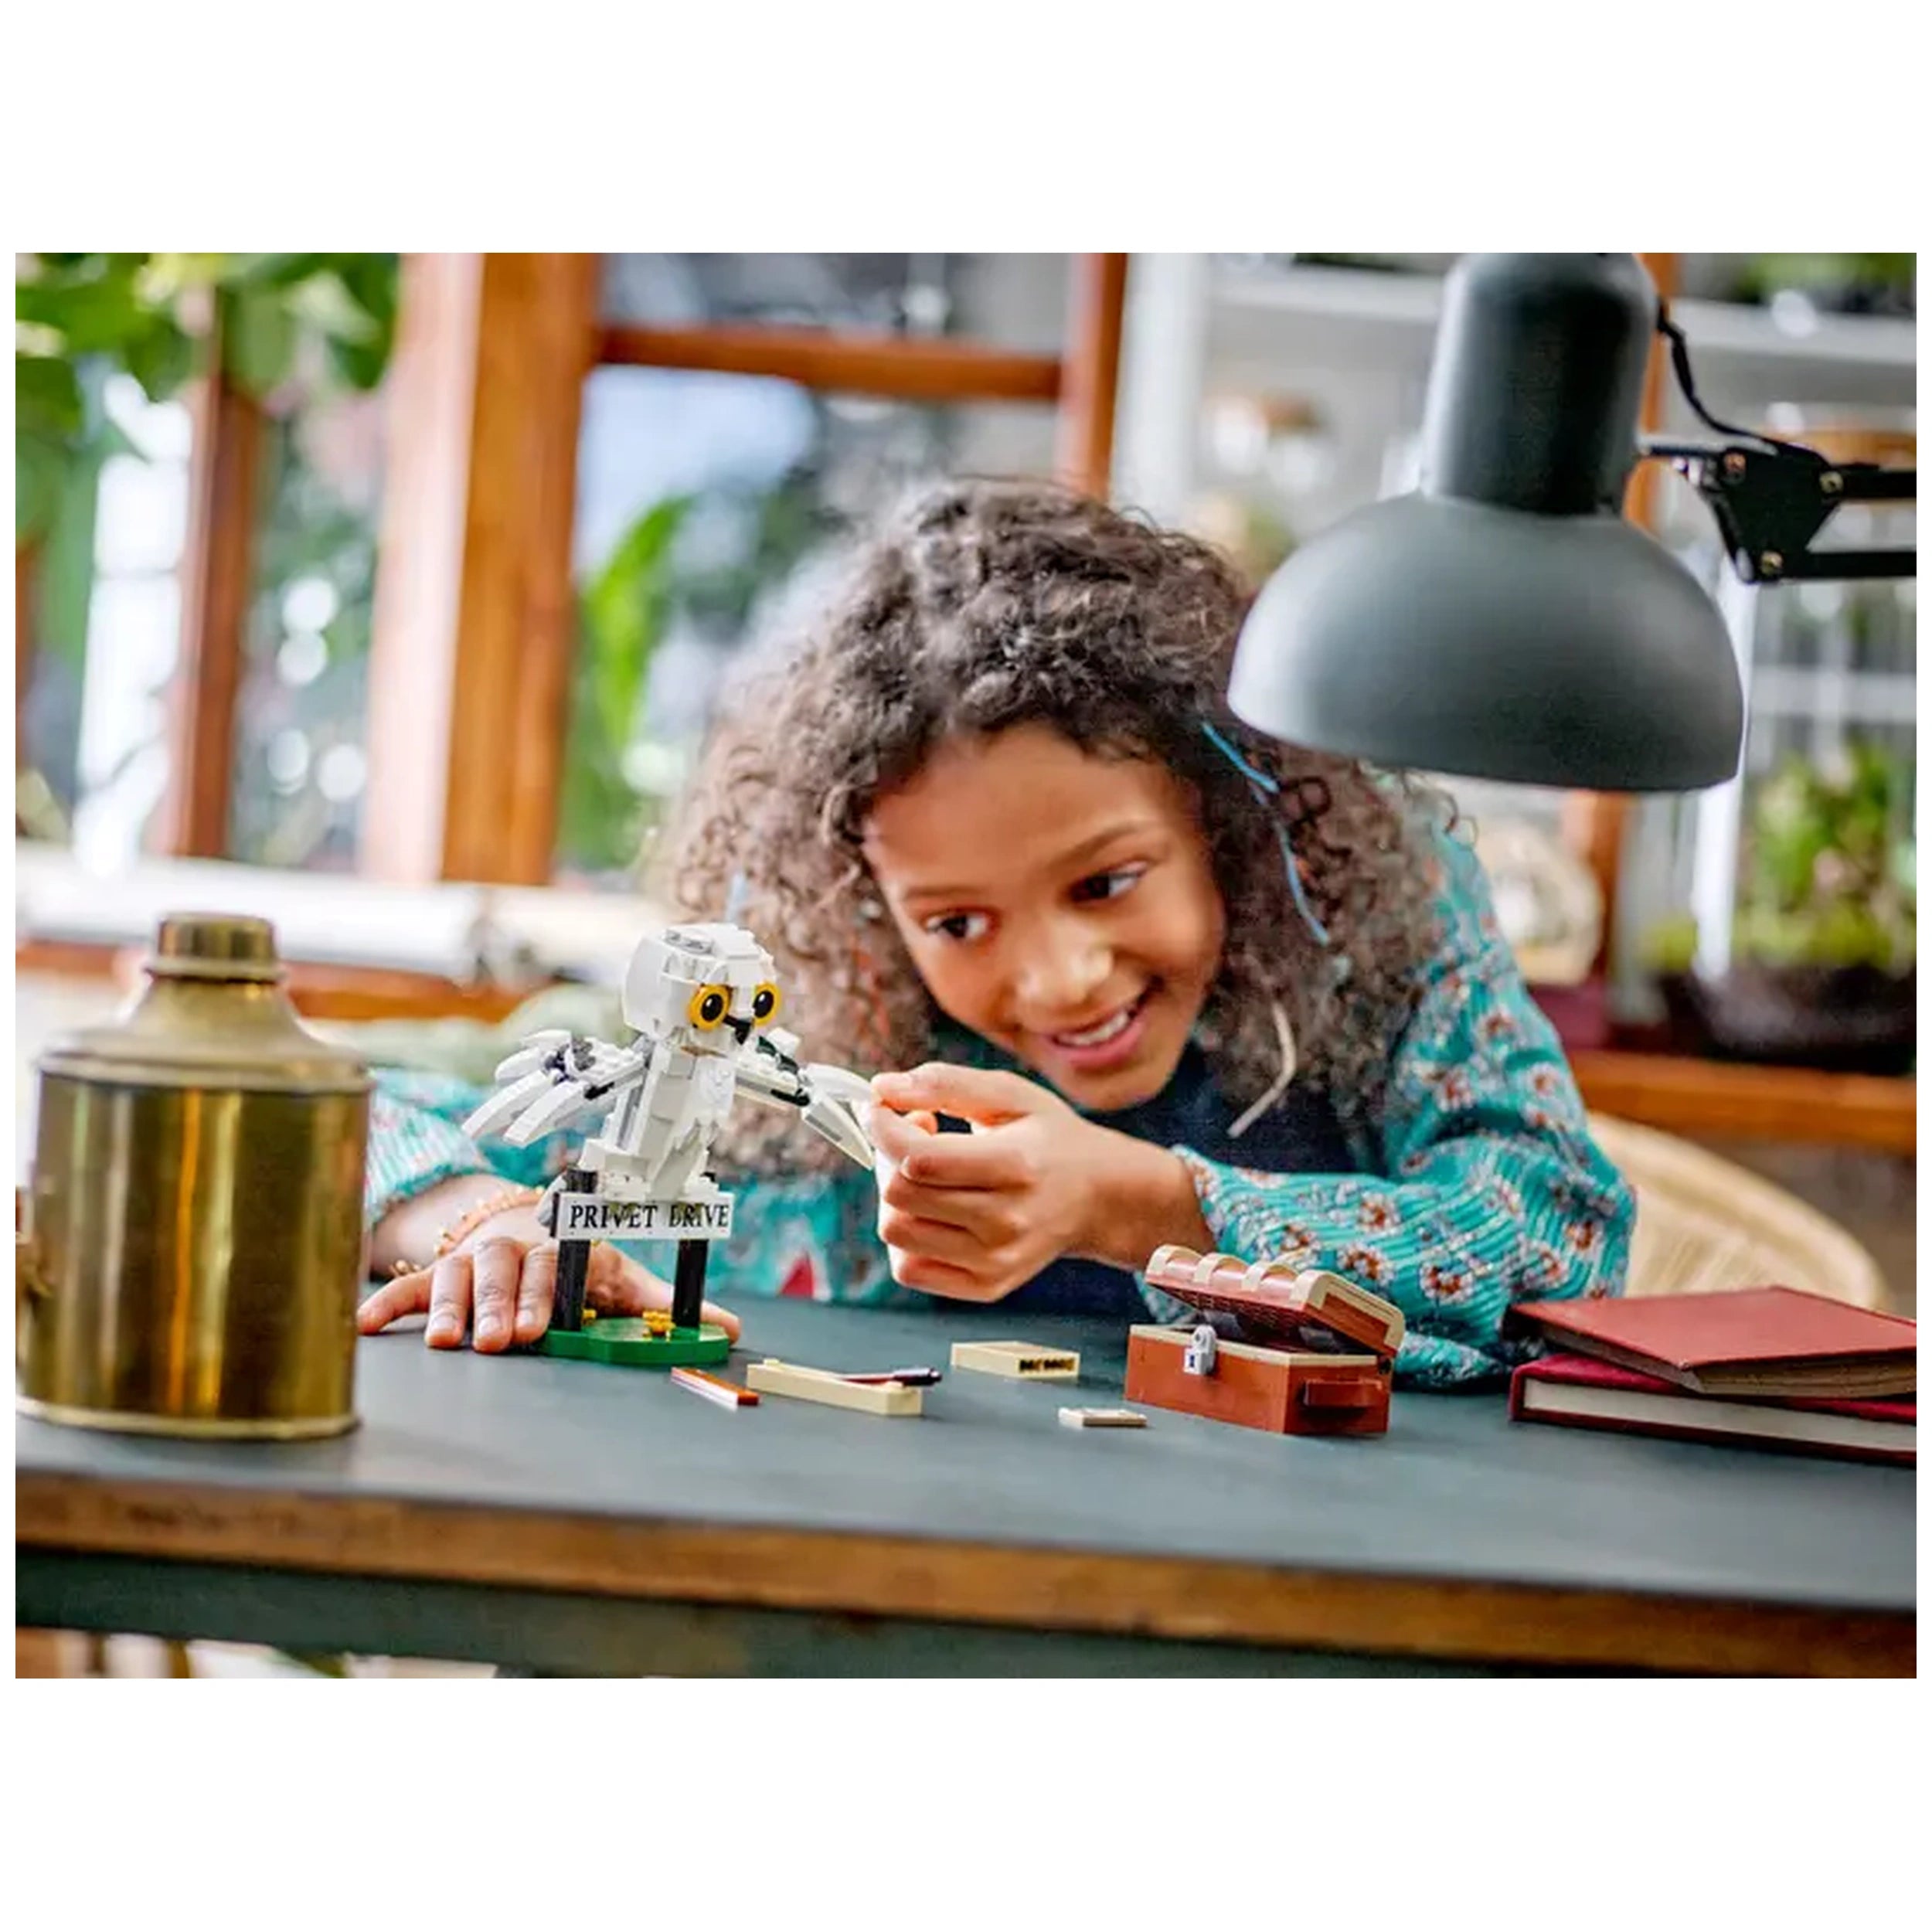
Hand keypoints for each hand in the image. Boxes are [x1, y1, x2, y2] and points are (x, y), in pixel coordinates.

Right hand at [357, 1201, 741, 1352]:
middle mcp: (512, 1250)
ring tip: (440, 1342)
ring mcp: (470, 1260)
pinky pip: (405, 1286)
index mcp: (560, 1250)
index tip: (539, 1328)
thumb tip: (732, 1331)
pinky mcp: (434, 1273)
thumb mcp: (621, 1281)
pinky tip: (360, 1327)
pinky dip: (384, 1304)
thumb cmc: (576, 1266)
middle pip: (502, 1274)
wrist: (526, 1226)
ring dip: (446, 1309)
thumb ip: (666, 1308)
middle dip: (499, 1308)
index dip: (543, 1297)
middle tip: (498, 1341)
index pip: (552, 1270)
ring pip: (454, 1279)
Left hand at [867, 1062, 1193, 1302]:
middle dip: (888, 1155)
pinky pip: (909, 1268)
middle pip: (898, 1194)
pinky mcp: (986, 1286)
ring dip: (895, 1196)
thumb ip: (945, 1084)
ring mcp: (996, 1261)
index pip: (916, 1158)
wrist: (1099, 1198)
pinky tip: (932, 1209)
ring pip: (895, 1232)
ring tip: (925, 1174)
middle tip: (914, 1136)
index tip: (880, 1107)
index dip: (883, 1127)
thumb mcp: (1010, 1095)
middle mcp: (1007, 1222)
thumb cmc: (1049, 1139)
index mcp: (1016, 1165)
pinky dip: (907, 1235)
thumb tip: (881, 1088)